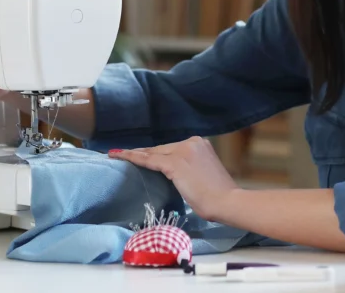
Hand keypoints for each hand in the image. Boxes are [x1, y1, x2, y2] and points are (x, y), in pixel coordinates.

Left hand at [109, 137, 239, 221]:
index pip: (172, 149)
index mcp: (200, 144)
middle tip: (123, 155)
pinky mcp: (175, 163)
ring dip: (134, 154)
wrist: (227, 201)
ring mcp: (183, 151)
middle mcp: (192, 142)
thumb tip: (176, 174)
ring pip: (153, 153)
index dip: (154, 153)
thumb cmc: (219, 196)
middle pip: (161, 149)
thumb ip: (190, 168)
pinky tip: (119, 156)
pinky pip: (149, 160)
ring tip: (117, 155)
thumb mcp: (204, 175)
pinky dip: (132, 158)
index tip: (141, 154)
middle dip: (143, 153)